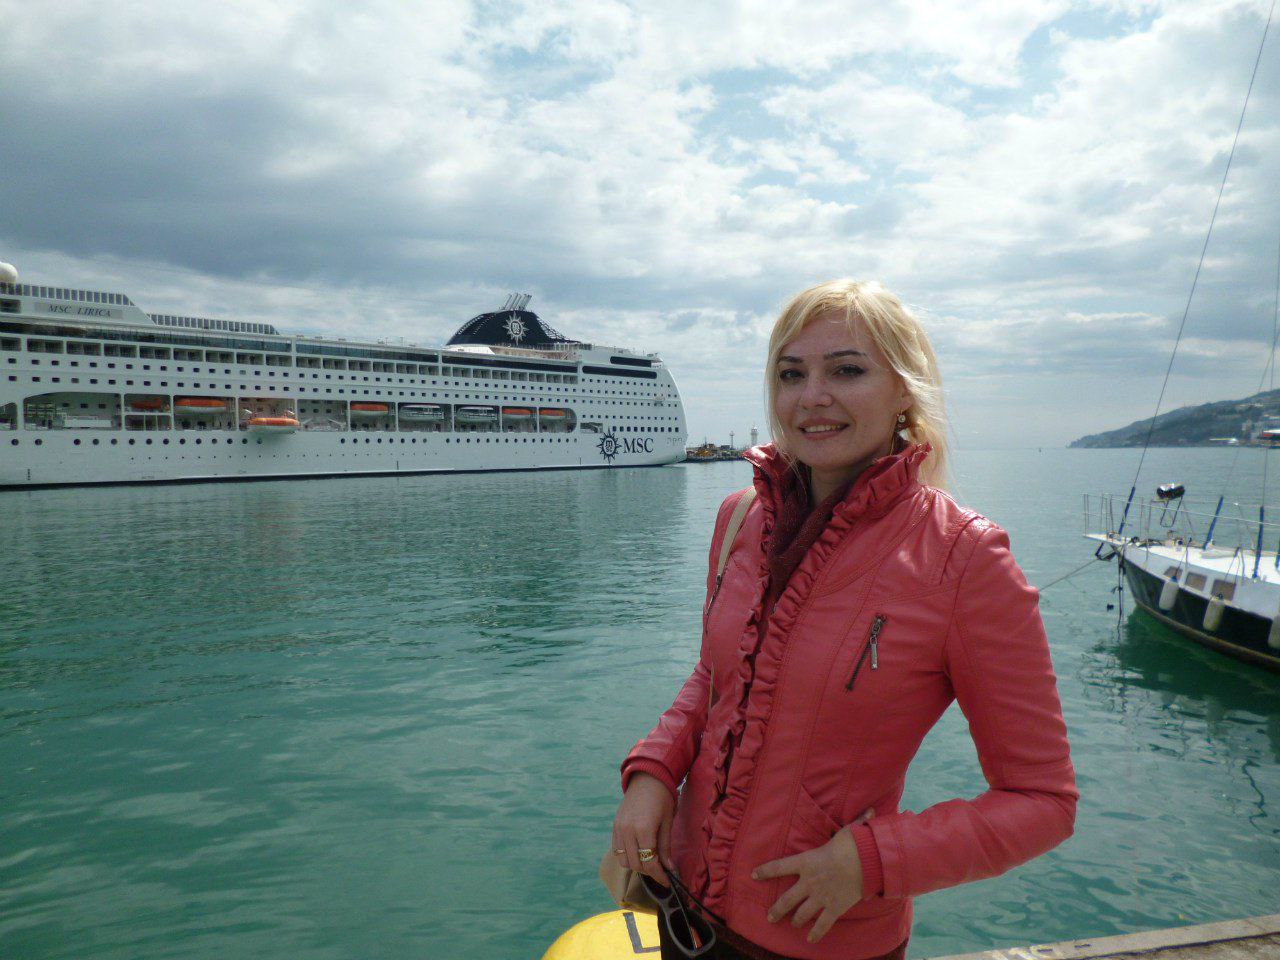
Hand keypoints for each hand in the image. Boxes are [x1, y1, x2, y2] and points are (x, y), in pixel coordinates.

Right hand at [612, 772, 675, 883]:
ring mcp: (619, 829)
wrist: (647, 778)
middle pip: (636, 865)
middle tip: (661, 871)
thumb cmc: (662, 798)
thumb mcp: (667, 823)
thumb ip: (666, 847)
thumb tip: (669, 868)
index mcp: (643, 830)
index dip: (659, 876)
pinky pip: (617, 850)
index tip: (667, 881)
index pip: (650, 863)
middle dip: (650, 872)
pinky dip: (627, 856)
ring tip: (649, 862)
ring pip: (623, 861)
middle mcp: (627, 831)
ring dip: (637, 865)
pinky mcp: (615, 827)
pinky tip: (638, 853)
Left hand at [751, 807, 874, 943]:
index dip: (765, 871)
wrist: (865, 862)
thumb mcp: (848, 831)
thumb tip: (870, 809)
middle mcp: (809, 882)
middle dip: (777, 910)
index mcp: (806, 862)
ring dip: (796, 920)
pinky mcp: (834, 908)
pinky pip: (822, 925)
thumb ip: (854, 822)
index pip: (779, 866)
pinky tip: (810, 940)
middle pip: (786, 900)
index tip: (754, 875)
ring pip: (802, 914)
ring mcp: (820, 897)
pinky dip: (816, 933)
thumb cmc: (854, 844)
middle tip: (770, 916)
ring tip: (792, 924)